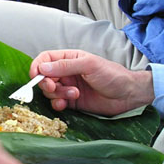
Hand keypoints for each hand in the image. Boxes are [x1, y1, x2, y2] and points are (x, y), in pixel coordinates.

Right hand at [30, 50, 153, 115]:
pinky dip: (58, 104)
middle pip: (44, 77)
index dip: (37, 67)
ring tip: (74, 94)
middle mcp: (66, 72)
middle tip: (55, 87)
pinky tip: (67, 104)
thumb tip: (43, 68)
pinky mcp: (71, 101)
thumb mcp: (89, 65)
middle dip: (46, 83)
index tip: (36, 76)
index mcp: (69, 58)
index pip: (45, 59)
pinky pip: (56, 103)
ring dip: (57, 94)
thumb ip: (65, 66)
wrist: (128, 95)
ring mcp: (68, 87)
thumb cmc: (112, 75)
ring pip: (49, 91)